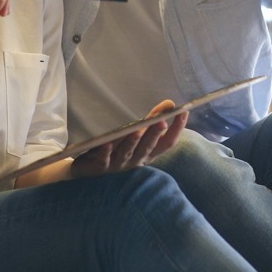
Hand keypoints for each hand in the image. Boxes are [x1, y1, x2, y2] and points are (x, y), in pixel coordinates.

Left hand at [70, 100, 188, 177]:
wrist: (88, 167)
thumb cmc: (117, 148)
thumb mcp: (137, 134)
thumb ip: (151, 120)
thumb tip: (169, 103)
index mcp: (148, 153)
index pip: (167, 143)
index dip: (177, 128)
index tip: (183, 111)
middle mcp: (136, 160)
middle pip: (148, 147)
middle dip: (155, 134)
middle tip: (162, 121)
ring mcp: (119, 164)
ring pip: (127, 153)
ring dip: (133, 142)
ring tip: (137, 130)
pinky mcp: (100, 167)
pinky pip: (103, 160)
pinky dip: (105, 152)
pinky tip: (107, 143)